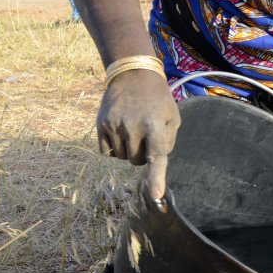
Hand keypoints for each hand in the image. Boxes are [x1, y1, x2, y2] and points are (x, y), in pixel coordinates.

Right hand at [96, 69, 179, 199]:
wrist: (132, 75)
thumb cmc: (158, 99)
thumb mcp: (172, 116)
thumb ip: (168, 141)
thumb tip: (156, 162)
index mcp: (154, 125)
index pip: (157, 157)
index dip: (157, 178)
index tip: (156, 196)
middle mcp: (132, 127)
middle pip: (137, 162)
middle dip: (142, 154)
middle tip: (146, 135)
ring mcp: (114, 126)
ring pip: (121, 158)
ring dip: (128, 151)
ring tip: (133, 129)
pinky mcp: (100, 125)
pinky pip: (106, 152)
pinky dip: (113, 148)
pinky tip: (119, 131)